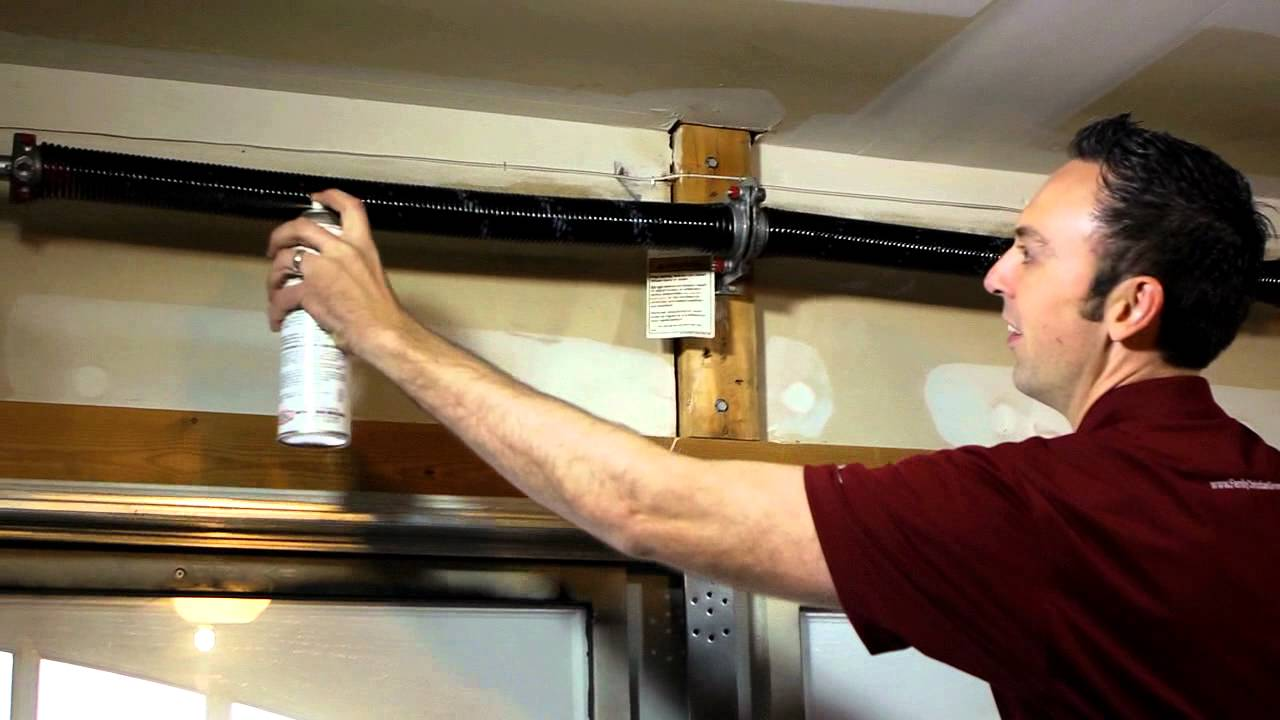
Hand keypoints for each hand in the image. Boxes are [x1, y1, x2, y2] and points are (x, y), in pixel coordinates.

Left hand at [266, 189, 408, 356]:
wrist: (384, 332)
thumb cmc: (384, 314)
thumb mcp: (374, 277)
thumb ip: (355, 269)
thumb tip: (338, 279)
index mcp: (362, 246)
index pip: (349, 208)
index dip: (330, 197)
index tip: (316, 197)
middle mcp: (341, 251)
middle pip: (300, 227)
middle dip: (280, 235)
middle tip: (275, 248)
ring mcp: (323, 269)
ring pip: (284, 260)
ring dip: (273, 275)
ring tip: (274, 290)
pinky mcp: (309, 291)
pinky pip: (283, 296)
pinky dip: (276, 308)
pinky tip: (278, 318)